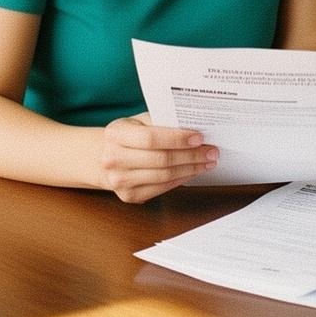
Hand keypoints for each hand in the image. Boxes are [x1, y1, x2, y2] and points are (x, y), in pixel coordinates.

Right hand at [99, 113, 217, 203]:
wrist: (103, 157)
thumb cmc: (128, 134)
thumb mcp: (138, 120)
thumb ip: (161, 121)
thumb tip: (195, 125)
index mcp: (115, 134)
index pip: (150, 138)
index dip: (177, 139)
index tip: (199, 137)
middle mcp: (113, 159)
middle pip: (161, 159)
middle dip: (191, 156)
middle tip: (212, 151)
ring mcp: (119, 181)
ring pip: (164, 176)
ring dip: (191, 169)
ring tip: (207, 161)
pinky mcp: (129, 196)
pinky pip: (161, 188)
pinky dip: (181, 179)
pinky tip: (193, 171)